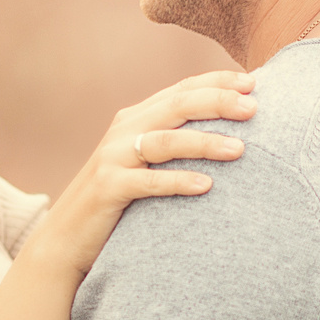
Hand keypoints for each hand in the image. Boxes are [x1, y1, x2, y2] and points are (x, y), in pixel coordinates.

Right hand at [27, 70, 255, 276]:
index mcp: (136, 118)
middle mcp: (124, 130)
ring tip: (239, 149)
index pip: (182, 90)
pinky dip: (178, 181)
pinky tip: (206, 186)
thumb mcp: (145, 162)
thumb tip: (233, 134)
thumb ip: (175, 142)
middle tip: (253, 108)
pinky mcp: (107, 188)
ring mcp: (113, 158)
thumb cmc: (119, 200)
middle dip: (217, 103)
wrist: (66, 237)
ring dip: (205, 142)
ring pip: (165, 141)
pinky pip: (148, 182)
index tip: (253, 82)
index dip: (217, 82)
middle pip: (177, 106)